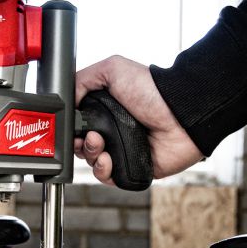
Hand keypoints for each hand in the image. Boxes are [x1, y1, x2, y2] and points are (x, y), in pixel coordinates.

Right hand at [74, 55, 201, 184]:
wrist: (179, 113)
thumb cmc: (151, 89)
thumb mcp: (112, 69)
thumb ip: (83, 79)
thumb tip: (67, 100)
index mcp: (105, 111)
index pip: (79, 124)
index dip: (71, 128)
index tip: (72, 127)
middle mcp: (113, 131)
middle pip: (82, 145)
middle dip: (79, 143)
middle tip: (90, 136)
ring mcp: (122, 150)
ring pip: (92, 162)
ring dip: (90, 155)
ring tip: (100, 145)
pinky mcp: (132, 168)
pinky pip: (108, 178)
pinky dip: (103, 171)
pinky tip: (108, 160)